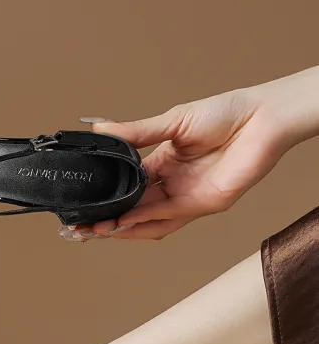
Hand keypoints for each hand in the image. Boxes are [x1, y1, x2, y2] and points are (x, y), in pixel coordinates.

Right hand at [72, 67, 318, 240]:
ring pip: (146, 220)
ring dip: (121, 227)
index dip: (103, 197)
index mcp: (161, 163)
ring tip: (96, 230)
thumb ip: (135, 133)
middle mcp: (170, 184)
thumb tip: (100, 129)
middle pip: (131, 208)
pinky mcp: (201, 205)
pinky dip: (143, 222)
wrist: (262, 118)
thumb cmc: (226, 113)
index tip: (81, 204)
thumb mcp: (171, 120)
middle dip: (105, 219)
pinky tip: (123, 223)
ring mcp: (185, 197)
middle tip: (80, 226)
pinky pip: (167, 219)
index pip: (125, 187)